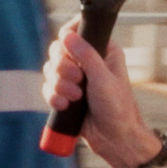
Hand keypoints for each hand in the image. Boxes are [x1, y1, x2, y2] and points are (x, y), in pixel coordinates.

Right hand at [43, 20, 163, 167]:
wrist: (114, 138)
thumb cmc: (118, 108)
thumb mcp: (103, 79)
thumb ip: (86, 56)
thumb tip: (67, 35)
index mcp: (103, 50)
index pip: (79, 29)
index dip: (68, 35)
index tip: (67, 45)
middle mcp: (88, 60)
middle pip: (57, 49)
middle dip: (62, 66)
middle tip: (77, 80)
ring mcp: (75, 77)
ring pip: (50, 69)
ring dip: (59, 84)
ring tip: (76, 98)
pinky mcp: (65, 93)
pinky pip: (48, 87)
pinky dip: (53, 96)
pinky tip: (65, 106)